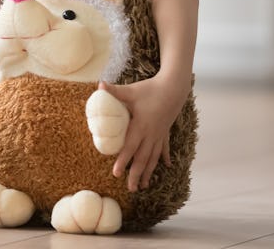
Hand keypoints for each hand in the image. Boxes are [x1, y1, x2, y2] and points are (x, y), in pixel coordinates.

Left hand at [98, 74, 187, 191]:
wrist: (174, 87)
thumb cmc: (151, 89)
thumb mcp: (131, 90)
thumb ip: (115, 91)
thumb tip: (99, 85)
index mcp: (141, 125)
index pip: (130, 147)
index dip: (123, 160)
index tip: (116, 173)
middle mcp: (151, 133)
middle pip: (143, 158)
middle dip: (136, 174)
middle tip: (130, 189)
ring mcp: (160, 134)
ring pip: (154, 157)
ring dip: (149, 171)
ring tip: (144, 186)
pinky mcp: (165, 131)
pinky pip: (164, 148)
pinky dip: (164, 157)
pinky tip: (166, 166)